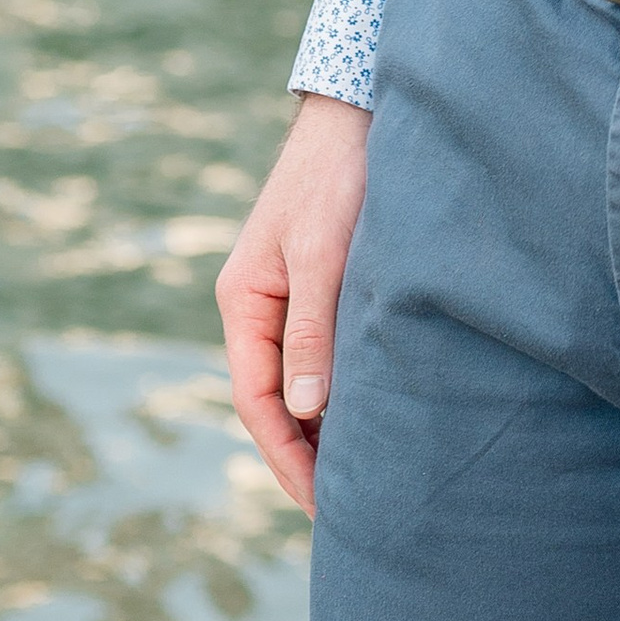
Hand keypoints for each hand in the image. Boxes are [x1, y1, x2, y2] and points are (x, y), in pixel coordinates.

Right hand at [217, 93, 371, 514]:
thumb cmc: (338, 176)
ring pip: (301, 379)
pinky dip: (343, 389)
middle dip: (304, 456)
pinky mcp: (324, 281)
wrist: (359, 109)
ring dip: (325, 427)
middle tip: (346, 511)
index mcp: (243, 303)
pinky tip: (376, 413)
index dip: (287, 459)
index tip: (323, 504)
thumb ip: (313, 330)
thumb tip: (305, 411)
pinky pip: (324, 352)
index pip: (256, 403)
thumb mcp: (324, 254)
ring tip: (365, 478)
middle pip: (275, 401)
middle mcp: (260, 305)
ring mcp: (290, 294)